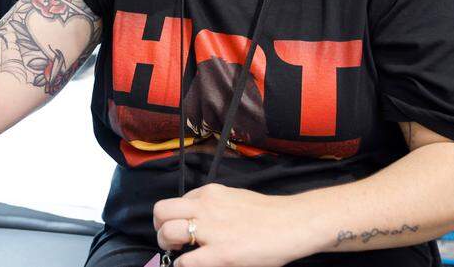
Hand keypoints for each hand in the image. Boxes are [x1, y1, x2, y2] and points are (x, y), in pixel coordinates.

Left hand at [153, 183, 311, 266]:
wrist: (293, 223)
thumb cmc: (269, 214)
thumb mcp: (235, 198)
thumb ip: (214, 205)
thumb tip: (200, 218)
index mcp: (210, 193)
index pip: (176, 202)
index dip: (175, 217)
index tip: (182, 227)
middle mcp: (206, 207)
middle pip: (161, 211)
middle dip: (160, 227)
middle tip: (169, 241)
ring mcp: (211, 231)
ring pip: (167, 232)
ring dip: (166, 245)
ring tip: (178, 253)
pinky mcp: (219, 254)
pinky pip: (185, 262)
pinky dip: (183, 266)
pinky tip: (193, 265)